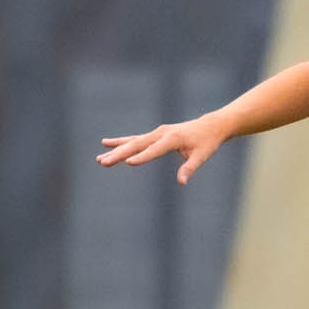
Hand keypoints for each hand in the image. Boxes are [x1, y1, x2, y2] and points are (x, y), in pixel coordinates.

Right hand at [97, 113, 230, 184]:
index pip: (155, 150)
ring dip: (115, 150)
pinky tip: (106, 144)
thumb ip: (190, 168)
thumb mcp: (202, 156)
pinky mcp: (154, 135)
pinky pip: (134, 139)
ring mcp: (156, 133)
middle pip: (136, 144)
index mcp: (173, 138)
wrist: (208, 126)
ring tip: (100, 159)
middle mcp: (161, 133)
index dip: (142, 157)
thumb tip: (182, 182)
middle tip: (103, 162)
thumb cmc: (206, 142)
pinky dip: (121, 142)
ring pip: (132, 142)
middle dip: (119, 154)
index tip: (128, 163)